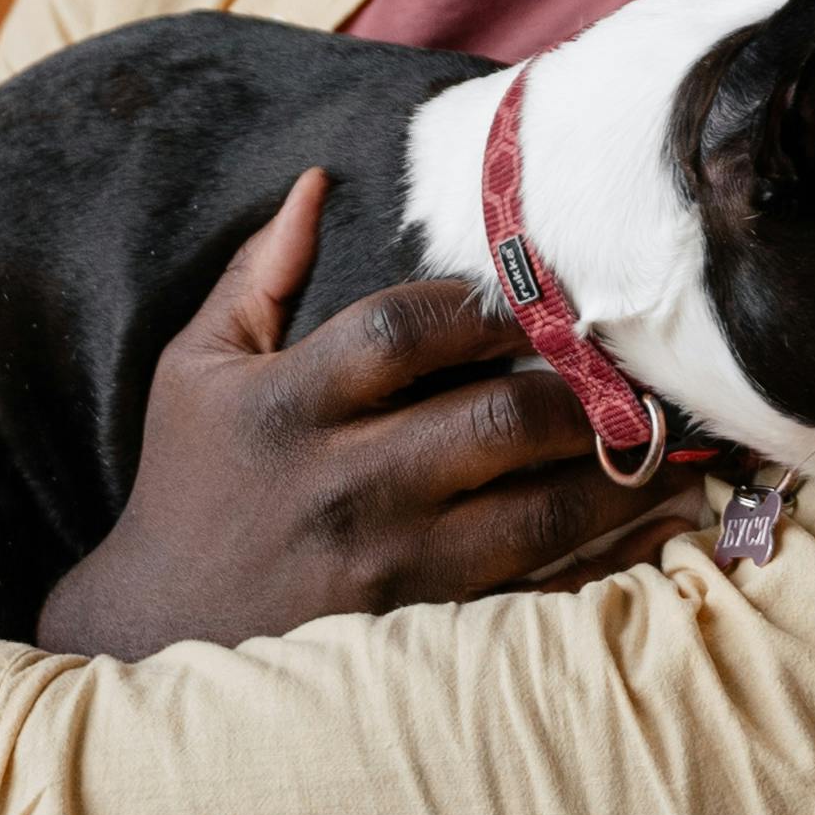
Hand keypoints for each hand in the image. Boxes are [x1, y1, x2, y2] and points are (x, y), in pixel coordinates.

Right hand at [37, 172, 701, 662]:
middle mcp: (344, 483)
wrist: (148, 629)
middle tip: (635, 372)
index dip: (493, 305)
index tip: (541, 295)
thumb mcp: (195, 365)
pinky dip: (605, 565)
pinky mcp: (414, 633)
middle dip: (581, 393)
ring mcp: (384, 568)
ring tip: (666, 443)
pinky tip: (655, 530)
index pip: (410, 329)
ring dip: (616, 475)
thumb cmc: (187, 482)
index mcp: (290, 403)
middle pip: (495, 423)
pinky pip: (533, 597)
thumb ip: (258, 272)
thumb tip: (317, 180)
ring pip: (534, 515)